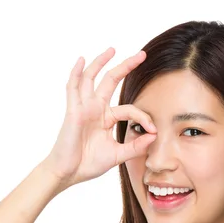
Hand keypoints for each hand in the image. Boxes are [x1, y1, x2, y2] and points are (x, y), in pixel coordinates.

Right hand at [41, 47, 156, 188]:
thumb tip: (154, 136)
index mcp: (106, 119)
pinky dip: (76, 73)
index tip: (153, 130)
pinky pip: (73, 88)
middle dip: (126, 66)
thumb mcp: (117, 155)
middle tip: (142, 54)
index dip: (143, 117)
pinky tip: (81, 60)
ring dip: (101, 62)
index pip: (129, 110)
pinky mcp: (74, 111)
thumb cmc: (88, 164)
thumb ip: (135, 147)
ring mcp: (84, 108)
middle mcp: (95, 109)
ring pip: (91, 78)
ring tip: (112, 49)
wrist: (69, 173)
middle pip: (111, 81)